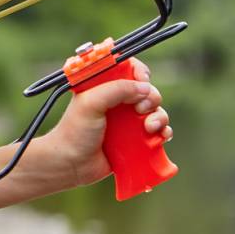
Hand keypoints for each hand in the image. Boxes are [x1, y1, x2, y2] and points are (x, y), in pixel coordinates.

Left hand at [40, 58, 172, 188]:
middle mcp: (117, 102)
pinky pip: (158, 131)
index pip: (128, 68)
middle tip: (140, 109)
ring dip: (159, 116)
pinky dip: (163, 131)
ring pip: (155, 111)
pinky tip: (160, 135)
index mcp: (103, 86)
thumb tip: (145, 88)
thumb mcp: (91, 103)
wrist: (71, 164)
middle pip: (147, 90)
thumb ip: (116, 89)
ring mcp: (127, 121)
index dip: (139, 71)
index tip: (142, 79)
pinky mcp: (134, 139)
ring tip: (149, 127)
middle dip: (151, 97)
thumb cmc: (74, 132)